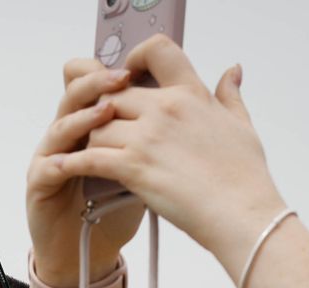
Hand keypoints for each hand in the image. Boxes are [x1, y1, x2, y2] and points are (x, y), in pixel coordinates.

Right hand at [26, 60, 144, 286]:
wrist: (88, 255)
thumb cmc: (112, 210)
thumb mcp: (142, 168)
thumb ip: (155, 138)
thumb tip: (192, 108)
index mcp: (93, 124)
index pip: (97, 84)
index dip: (112, 71)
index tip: (140, 64)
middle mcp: (70, 134)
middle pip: (76, 93)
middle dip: (99, 82)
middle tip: (122, 77)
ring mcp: (52, 157)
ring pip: (61, 125)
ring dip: (83, 118)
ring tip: (103, 112)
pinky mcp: (39, 185)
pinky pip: (47, 168)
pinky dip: (60, 163)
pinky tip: (71, 161)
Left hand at [38, 37, 285, 275]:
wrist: (242, 215)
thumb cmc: (244, 177)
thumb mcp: (242, 126)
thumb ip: (230, 95)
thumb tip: (232, 71)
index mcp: (191, 94)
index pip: (157, 51)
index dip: (135, 59)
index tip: (127, 76)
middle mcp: (166, 109)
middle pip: (114, 94)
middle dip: (101, 110)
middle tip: (96, 126)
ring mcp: (148, 138)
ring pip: (96, 125)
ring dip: (90, 140)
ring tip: (90, 154)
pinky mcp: (134, 168)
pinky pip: (89, 157)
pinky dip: (72, 163)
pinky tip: (64, 169)